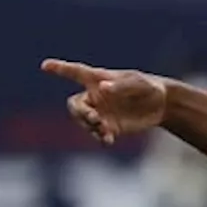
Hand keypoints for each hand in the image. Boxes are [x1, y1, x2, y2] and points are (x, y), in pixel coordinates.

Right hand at [41, 59, 167, 144]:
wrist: (161, 106)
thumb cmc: (148, 87)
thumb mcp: (137, 84)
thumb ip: (120, 85)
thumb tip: (102, 88)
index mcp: (98, 79)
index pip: (75, 72)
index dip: (60, 69)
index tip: (45, 65)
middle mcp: (95, 96)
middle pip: (75, 105)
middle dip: (81, 113)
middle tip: (95, 119)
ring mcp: (100, 112)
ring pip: (83, 121)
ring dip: (90, 127)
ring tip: (105, 132)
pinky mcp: (109, 127)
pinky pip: (97, 134)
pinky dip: (100, 137)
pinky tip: (108, 140)